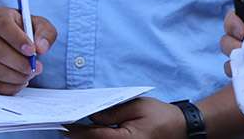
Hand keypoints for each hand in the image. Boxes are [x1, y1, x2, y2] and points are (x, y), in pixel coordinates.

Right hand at [0, 6, 56, 94]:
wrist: (2, 41)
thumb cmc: (23, 31)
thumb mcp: (39, 25)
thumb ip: (45, 33)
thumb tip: (41, 47)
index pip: (3, 25)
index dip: (17, 39)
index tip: (32, 51)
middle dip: (20, 63)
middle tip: (36, 68)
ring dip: (16, 76)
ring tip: (30, 74)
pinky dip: (8, 88)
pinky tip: (20, 82)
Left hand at [66, 98, 185, 138]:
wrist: (179, 129)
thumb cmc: (159, 115)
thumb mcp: (136, 107)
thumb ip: (112, 112)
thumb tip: (91, 116)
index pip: (94, 136)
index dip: (76, 131)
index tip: (63, 125)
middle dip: (78, 137)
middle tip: (64, 127)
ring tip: (73, 130)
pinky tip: (91, 133)